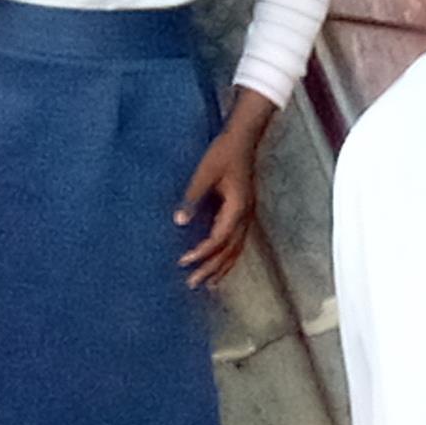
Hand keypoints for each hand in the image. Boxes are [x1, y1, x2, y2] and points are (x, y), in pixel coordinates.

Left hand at [174, 95, 276, 287]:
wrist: (243, 139)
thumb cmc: (223, 153)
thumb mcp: (204, 173)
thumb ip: (192, 197)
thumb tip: (178, 221)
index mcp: (236, 207)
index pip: (218, 239)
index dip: (202, 253)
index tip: (184, 262)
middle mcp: (245, 216)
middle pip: (229, 251)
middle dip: (212, 269)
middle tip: (193, 284)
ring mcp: (247, 215)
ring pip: (237, 250)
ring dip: (223, 267)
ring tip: (209, 284)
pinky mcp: (244, 212)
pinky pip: (238, 242)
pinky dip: (229, 256)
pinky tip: (222, 263)